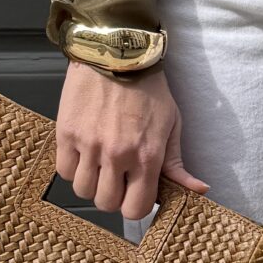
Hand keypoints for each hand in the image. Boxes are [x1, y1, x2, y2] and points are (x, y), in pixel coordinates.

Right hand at [55, 58, 209, 220]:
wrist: (116, 53)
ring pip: (83, 190)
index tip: (135, 193)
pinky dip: (73, 168)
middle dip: (113, 196)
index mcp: (146, 156)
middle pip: (106, 204)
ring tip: (99, 165)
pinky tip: (84, 154)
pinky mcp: (66, 134)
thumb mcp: (172, 124)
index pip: (135, 209)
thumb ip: (177, 164)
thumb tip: (199, 190)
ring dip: (91, 183)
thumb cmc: (148, 88)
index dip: (135, 206)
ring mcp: (89, 146)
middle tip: (117, 179)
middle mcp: (116, 155)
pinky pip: (64, 171)